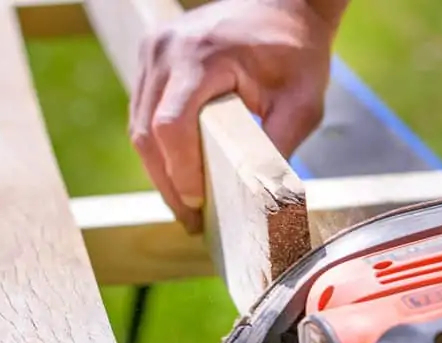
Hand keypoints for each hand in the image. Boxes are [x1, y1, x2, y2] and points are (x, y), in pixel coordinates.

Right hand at [129, 0, 336, 231]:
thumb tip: (262, 199)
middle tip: (191, 220)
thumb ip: (280, 147)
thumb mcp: (302, 103)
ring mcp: (154, 50)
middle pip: (146, 131)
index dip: (180, 173)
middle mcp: (167, 50)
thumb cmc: (296, 52)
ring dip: (159, 169)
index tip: (198, 207)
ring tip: (185, 204)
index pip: (172, 126)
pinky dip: (158, 147)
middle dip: (167, 182)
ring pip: (139, 125)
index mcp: (203, 57)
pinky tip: (180, 173)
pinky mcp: (153, 56)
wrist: (284, 3)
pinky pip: (144, 111)